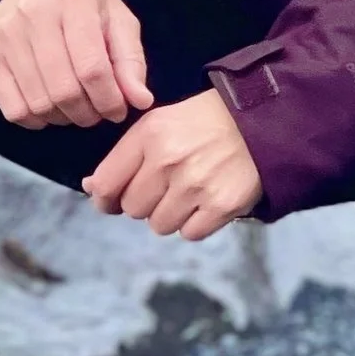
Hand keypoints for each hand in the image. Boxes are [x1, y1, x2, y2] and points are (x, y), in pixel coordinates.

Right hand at [0, 0, 152, 129]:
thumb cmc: (84, 5)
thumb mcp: (118, 21)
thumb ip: (130, 61)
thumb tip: (140, 100)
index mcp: (72, 2)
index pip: (92, 68)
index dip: (109, 100)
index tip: (119, 110)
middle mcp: (33, 15)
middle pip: (63, 90)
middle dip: (88, 113)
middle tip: (98, 112)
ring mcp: (6, 36)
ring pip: (38, 104)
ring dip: (63, 118)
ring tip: (76, 108)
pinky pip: (12, 109)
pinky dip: (36, 120)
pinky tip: (50, 109)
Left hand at [83, 90, 263, 240]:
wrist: (261, 121)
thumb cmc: (204, 123)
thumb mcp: (160, 123)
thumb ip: (125, 155)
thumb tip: (93, 188)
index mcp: (149, 135)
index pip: (106, 184)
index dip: (104, 198)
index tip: (112, 200)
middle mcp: (168, 161)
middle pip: (132, 209)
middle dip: (145, 202)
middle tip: (166, 186)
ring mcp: (195, 185)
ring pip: (160, 225)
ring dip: (170, 214)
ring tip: (189, 191)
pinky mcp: (221, 205)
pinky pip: (190, 234)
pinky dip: (196, 222)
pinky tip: (206, 200)